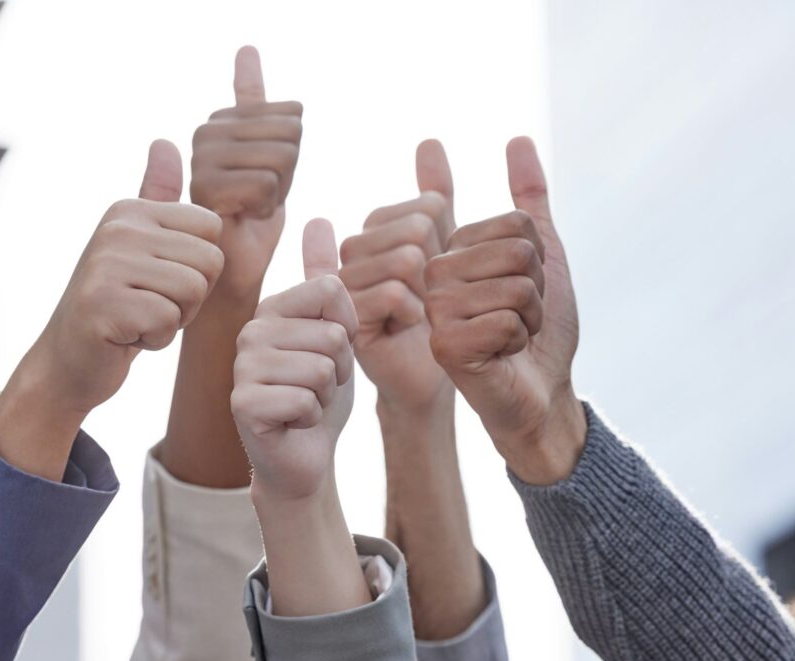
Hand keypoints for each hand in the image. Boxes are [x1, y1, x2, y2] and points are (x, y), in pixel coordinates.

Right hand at [0, 140, 223, 479]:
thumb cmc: (117, 306)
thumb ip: (156, 198)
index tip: (161, 281)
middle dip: (191, 298)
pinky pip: (169, 320)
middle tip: (150, 305)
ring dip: (175, 319)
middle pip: (209, 261)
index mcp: (130, 210)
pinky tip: (127, 337)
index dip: (200, 267)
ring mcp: (106, 265)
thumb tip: (165, 141)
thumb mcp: (139, 247)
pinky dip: (156, 339)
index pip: (212, 229)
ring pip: (193, 291)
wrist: (69, 363)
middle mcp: (117, 229)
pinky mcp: (103, 305)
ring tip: (139, 319)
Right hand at [190, 46, 302, 297]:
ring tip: (248, 214)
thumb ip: (258, 112)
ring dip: (275, 198)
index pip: (288, 116)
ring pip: (278, 160)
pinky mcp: (203, 190)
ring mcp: (201, 160)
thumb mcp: (267, 163)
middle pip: (287, 135)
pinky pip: (264, 184)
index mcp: (218, 126)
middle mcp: (202, 137)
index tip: (264, 186)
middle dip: (287, 177)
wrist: (230, 275)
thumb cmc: (251, 222)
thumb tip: (247, 50)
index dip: (290, 158)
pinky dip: (265, 212)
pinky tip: (241, 224)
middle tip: (257, 205)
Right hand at [231, 219, 357, 500]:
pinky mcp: (243, 404)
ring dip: (327, 395)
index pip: (334, 291)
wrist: (304, 455)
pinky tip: (293, 423)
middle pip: (333, 334)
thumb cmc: (320, 393)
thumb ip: (326, 281)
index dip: (349, 330)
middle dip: (340, 369)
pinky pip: (305, 399)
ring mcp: (242, 366)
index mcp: (273, 307)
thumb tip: (319, 218)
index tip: (330, 351)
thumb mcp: (334, 332)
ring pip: (323, 368)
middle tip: (317, 386)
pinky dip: (311, 418)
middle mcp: (251, 330)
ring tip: (306, 401)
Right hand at [340, 139, 455, 409]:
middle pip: (415, 228)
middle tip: (433, 301)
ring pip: (406, 258)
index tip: (441, 276)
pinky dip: (415, 313)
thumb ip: (436, 196)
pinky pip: (394, 291)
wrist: (433, 384)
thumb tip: (429, 141)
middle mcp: (352, 253)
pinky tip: (409, 329)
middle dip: (442, 268)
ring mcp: (344, 286)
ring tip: (421, 317)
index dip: (449, 242)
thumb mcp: (445, 249)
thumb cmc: (447, 319)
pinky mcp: (346, 318)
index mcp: (374, 233)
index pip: (426, 207)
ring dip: (432, 295)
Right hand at [424, 137, 584, 484]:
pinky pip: (505, 322)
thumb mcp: (539, 255)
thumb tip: (518, 139)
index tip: (515, 286)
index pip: (513, 223)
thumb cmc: (537, 327)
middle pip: (514, 251)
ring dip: (530, 317)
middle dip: (534, 289)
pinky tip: (499, 357)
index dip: (533, 256)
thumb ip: (527, 199)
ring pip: (514, 286)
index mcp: (444, 247)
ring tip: (508, 336)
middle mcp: (429, 274)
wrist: (539, 390)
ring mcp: (432, 310)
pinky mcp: (442, 344)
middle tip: (515, 316)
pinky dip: (518, 342)